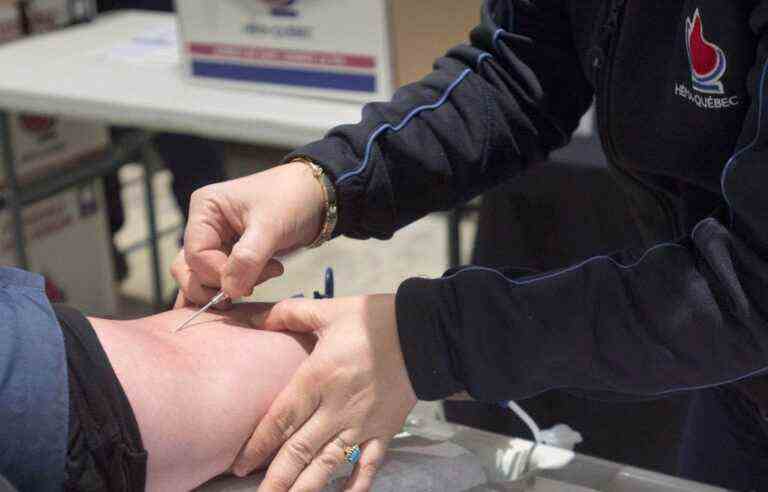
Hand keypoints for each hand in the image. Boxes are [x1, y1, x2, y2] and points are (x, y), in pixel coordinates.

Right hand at [172, 162, 324, 305]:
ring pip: (204, 278)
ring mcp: (217, 241)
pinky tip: (263, 279)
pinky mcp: (232, 254)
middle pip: (190, 269)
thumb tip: (229, 291)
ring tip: (268, 274)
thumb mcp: (270, 227)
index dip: (218, 274)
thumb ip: (247, 260)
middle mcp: (204, 225)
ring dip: (233, 286)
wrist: (317, 197)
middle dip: (219, 284)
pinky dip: (239, 286)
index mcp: (205, 209)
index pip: (195, 255)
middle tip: (252, 287)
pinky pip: (223, 278)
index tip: (249, 282)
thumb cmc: (292, 199)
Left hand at [232, 294, 416, 491]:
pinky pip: (368, 465)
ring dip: (305, 489)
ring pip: (328, 464)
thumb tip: (256, 317)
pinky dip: (355, 486)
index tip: (239, 465)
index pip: (281, 419)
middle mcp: (337, 407)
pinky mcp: (385, 430)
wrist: (425, 332)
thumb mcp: (330, 310)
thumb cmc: (375, 319)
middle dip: (276, 479)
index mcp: (318, 377)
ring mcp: (362, 423)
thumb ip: (290, 314)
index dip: (258, 445)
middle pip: (299, 451)